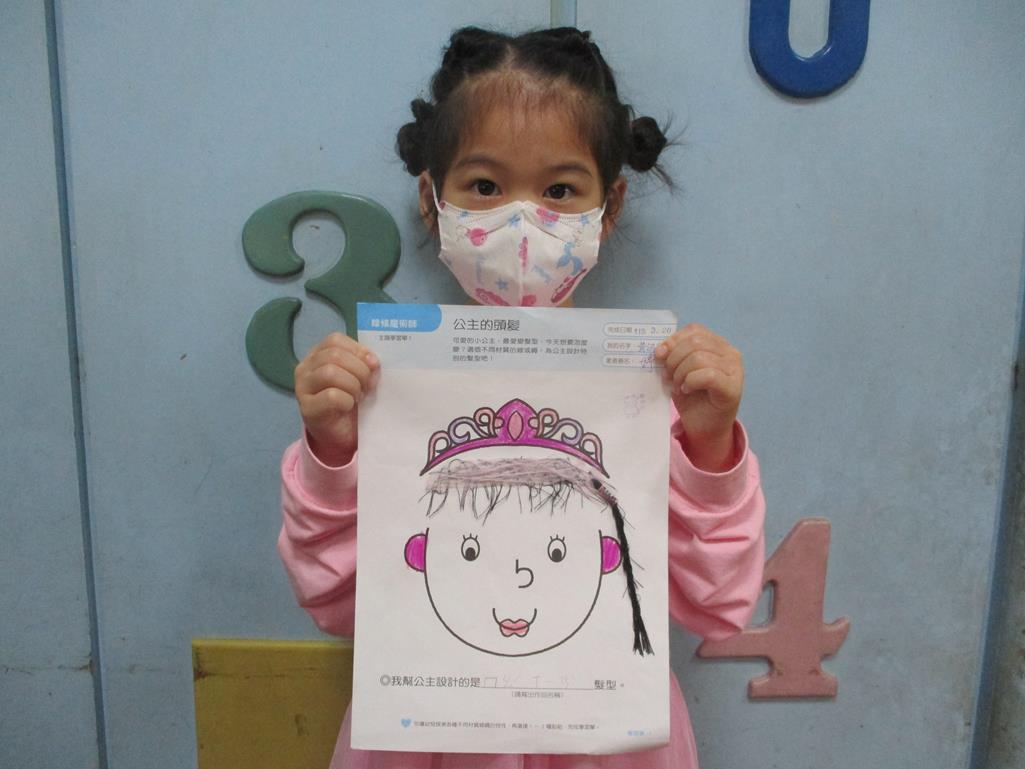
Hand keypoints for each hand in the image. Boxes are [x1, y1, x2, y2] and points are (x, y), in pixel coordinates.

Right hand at [294, 332, 378, 465]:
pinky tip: (349, 406)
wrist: (341, 434)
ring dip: (353, 385)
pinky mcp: (307, 408)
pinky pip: (331, 396)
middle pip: (334, 355)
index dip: (358, 350)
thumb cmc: (351, 400)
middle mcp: (305, 367)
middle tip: (368, 386)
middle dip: (359, 370)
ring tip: (358, 396)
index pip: (335, 340)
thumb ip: (364, 364)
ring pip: (330, 373)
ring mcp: (302, 388)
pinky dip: (347, 400)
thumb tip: (373, 361)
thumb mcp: (360, 377)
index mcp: (318, 355)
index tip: (373, 365)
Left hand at [654, 323, 742, 471]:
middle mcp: (730, 353)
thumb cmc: (692, 398)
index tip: (659, 355)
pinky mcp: (733, 387)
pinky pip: (707, 375)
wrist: (704, 428)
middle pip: (695, 342)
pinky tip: (686, 390)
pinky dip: (690, 382)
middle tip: (668, 376)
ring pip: (699, 357)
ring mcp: (734, 370)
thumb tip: (660, 349)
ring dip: (680, 373)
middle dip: (674, 359)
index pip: (694, 330)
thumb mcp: (678, 371)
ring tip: (678, 385)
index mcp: (718, 344)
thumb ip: (673, 355)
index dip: (673, 340)